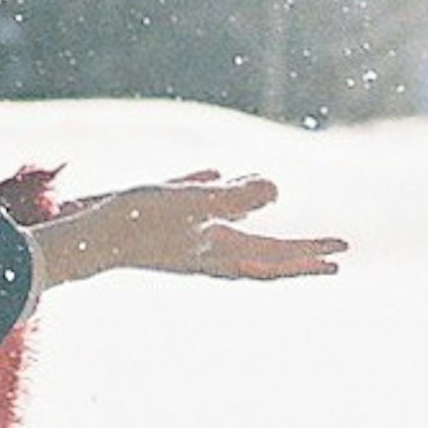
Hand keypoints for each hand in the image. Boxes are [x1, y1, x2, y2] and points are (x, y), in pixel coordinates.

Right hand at [28, 171, 347, 288]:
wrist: (84, 240)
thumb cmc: (134, 223)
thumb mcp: (188, 204)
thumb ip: (232, 197)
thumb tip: (276, 190)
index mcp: (219, 252)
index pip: (276, 256)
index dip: (310, 253)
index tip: (342, 253)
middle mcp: (207, 252)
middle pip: (263, 254)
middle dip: (298, 252)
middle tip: (333, 252)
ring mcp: (184, 240)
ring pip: (231, 231)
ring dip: (256, 216)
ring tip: (269, 194)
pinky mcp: (162, 223)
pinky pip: (199, 207)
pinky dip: (215, 191)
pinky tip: (217, 171)